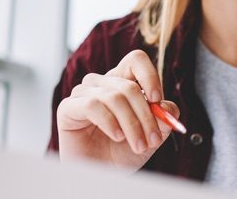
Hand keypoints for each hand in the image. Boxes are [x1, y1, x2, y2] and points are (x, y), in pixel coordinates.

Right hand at [56, 49, 180, 169]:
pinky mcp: (68, 107)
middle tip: (153, 139)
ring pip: (113, 97)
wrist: (99, 176)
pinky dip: (109, 122)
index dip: (149, 75)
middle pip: (128, 86)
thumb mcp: (150, 137)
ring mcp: (83, 93)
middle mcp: (101, 83)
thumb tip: (168, 108)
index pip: (135, 60)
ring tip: (138, 145)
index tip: (157, 100)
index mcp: (121, 82)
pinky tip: (117, 136)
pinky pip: (92, 105)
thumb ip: (162, 120)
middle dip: (145, 115)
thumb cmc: (122, 153)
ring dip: (131, 124)